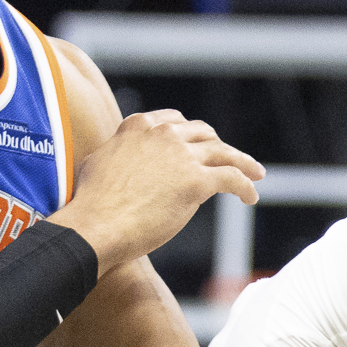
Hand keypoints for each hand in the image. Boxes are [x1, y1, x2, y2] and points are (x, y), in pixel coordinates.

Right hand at [52, 109, 260, 271]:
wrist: (95, 225)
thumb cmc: (91, 202)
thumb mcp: (99, 161)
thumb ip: (119, 152)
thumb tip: (121, 155)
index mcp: (139, 126)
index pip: (175, 121)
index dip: (191, 134)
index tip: (199, 144)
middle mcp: (163, 134)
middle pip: (203, 133)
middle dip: (217, 145)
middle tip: (228, 159)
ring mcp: (181, 156)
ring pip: (224, 152)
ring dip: (243, 162)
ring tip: (255, 174)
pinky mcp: (196, 181)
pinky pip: (232, 179)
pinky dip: (246, 187)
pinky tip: (251, 197)